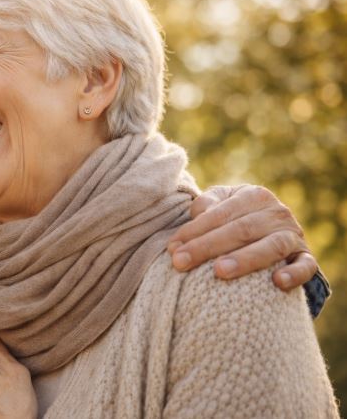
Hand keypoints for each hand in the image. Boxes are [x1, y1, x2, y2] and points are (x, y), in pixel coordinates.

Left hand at [167, 184, 316, 290]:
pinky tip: (278, 282)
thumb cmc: (235, 218)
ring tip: (219, 271)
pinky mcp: (306, 257)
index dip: (194, 230)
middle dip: (206, 247)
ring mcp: (293, 235)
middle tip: (180, 262)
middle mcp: (276, 212)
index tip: (172, 248)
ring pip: (271, 247)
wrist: (275, 233)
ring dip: (245, 259)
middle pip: (240, 230)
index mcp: (252, 195)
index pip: (220, 213)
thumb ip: (206, 206)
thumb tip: (196, 216)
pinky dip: (294, 273)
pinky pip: (305, 266)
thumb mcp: (221, 204)